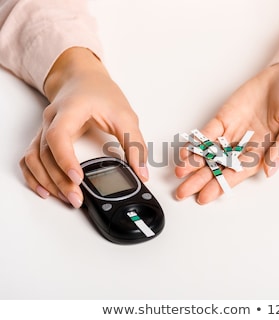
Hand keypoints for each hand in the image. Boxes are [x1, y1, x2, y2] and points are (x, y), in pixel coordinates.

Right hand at [20, 47, 147, 207]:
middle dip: (59, 180)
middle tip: (77, 198)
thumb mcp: (125, 116)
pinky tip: (46, 190)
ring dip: (47, 182)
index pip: (59, 136)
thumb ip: (134, 144)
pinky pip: (30, 160)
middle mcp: (51, 120)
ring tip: (67, 198)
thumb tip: (142, 172)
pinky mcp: (43, 138)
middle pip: (45, 154)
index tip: (78, 178)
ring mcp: (44, 129)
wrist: (83, 78)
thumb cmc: (100, 92)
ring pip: (35, 160)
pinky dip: (35, 177)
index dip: (66, 159)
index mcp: (70, 110)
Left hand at [175, 62, 278, 203]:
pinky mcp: (225, 118)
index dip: (222, 185)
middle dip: (201, 179)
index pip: (239, 173)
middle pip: (220, 167)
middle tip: (183, 191)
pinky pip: (208, 132)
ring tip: (180, 172)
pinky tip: (186, 150)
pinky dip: (197, 142)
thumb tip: (271, 169)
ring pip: (210, 152)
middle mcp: (246, 146)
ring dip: (195, 162)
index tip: (205, 196)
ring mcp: (234, 132)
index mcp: (264, 153)